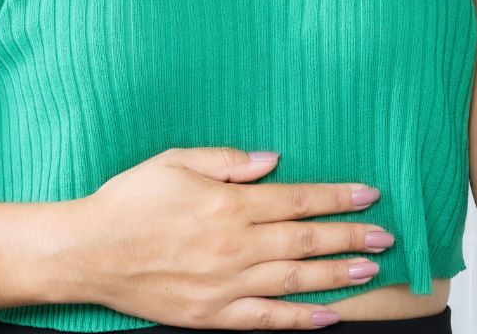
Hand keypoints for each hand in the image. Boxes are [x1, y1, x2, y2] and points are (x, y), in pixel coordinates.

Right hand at [76, 146, 394, 328]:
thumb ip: (228, 160)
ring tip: (370, 269)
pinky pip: (266, 321)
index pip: (298, 199)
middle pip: (306, 241)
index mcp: (229, 204)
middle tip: (386, 234)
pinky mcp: (212, 315)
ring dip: (337, 275)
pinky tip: (329, 316)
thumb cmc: (131, 199)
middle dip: (349, 236)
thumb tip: (273, 161)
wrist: (90, 251)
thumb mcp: (177, 160)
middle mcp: (235, 246)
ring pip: (295, 282)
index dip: (337, 197)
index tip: (368, 195)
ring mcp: (226, 285)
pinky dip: (300, 320)